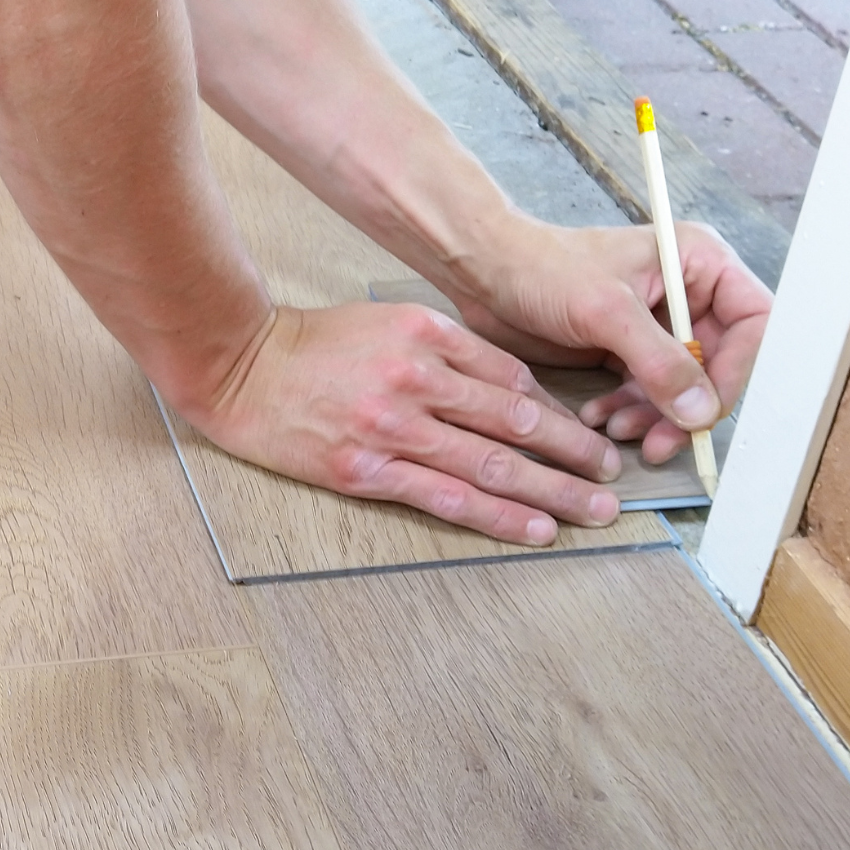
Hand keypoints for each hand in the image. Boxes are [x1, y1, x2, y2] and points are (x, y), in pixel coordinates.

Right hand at [189, 303, 623, 544]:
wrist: (239, 366)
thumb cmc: (312, 345)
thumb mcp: (387, 321)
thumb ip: (447, 349)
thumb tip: (512, 390)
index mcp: (426, 335)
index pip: (512, 378)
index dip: (559, 412)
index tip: (587, 435)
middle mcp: (416, 379)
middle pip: (515, 422)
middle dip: (573, 454)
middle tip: (611, 477)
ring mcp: (391, 427)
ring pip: (491, 463)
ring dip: (552, 492)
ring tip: (593, 511)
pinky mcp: (365, 469)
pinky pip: (446, 497)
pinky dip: (498, 516)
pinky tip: (534, 528)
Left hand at [441, 219, 771, 464]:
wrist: (485, 272)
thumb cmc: (542, 268)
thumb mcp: (607, 312)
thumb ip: (660, 361)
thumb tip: (702, 411)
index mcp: (699, 263)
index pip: (753, 323)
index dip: (738, 370)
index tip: (707, 409)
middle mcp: (687, 293)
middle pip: (718, 364)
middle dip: (687, 406)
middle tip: (661, 442)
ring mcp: (658, 324)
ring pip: (680, 386)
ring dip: (654, 416)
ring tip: (618, 430)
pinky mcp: (626, 348)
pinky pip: (645, 392)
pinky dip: (628, 411)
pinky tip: (599, 419)